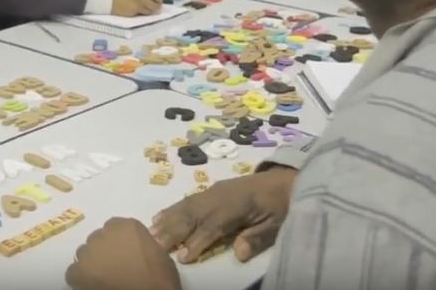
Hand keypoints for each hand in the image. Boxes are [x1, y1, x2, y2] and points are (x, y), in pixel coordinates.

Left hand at [65, 218, 181, 289]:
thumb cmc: (159, 279)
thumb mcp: (159, 254)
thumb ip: (142, 244)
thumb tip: (136, 249)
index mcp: (126, 226)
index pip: (114, 226)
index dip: (118, 241)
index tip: (123, 252)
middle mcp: (104, 234)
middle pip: (98, 239)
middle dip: (103, 250)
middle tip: (113, 266)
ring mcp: (89, 252)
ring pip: (84, 253)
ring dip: (92, 262)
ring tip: (102, 277)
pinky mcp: (79, 271)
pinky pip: (74, 272)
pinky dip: (80, 278)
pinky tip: (92, 285)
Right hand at [111, 0, 162, 16]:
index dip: (159, 0)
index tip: (158, 2)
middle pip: (156, 5)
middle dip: (156, 7)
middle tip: (153, 8)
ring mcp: (138, 5)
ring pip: (150, 11)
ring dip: (149, 12)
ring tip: (143, 10)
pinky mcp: (134, 12)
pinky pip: (143, 15)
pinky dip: (142, 14)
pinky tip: (137, 12)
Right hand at [150, 167, 296, 262]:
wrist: (285, 179)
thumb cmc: (282, 205)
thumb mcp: (278, 224)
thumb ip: (257, 238)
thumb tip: (239, 253)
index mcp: (238, 203)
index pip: (213, 224)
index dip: (198, 241)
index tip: (182, 256)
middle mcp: (221, 194)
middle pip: (193, 213)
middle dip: (173, 230)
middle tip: (155, 245)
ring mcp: (214, 190)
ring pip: (186, 206)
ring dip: (167, 220)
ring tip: (150, 233)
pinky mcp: (211, 190)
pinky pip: (187, 200)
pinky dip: (171, 210)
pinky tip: (159, 218)